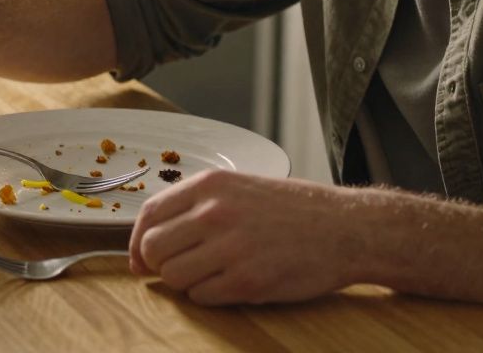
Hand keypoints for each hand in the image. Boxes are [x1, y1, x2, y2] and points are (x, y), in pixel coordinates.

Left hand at [128, 170, 358, 304]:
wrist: (345, 229)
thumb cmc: (291, 210)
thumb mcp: (239, 188)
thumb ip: (195, 207)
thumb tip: (149, 241)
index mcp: (211, 185)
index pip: (149, 214)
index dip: (137, 242)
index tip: (140, 259)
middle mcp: (215, 213)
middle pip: (154, 249)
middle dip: (160, 265)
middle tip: (181, 268)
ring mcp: (231, 247)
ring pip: (173, 277)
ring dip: (185, 282)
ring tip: (213, 273)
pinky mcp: (247, 280)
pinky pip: (201, 297)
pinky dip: (209, 296)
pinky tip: (233, 282)